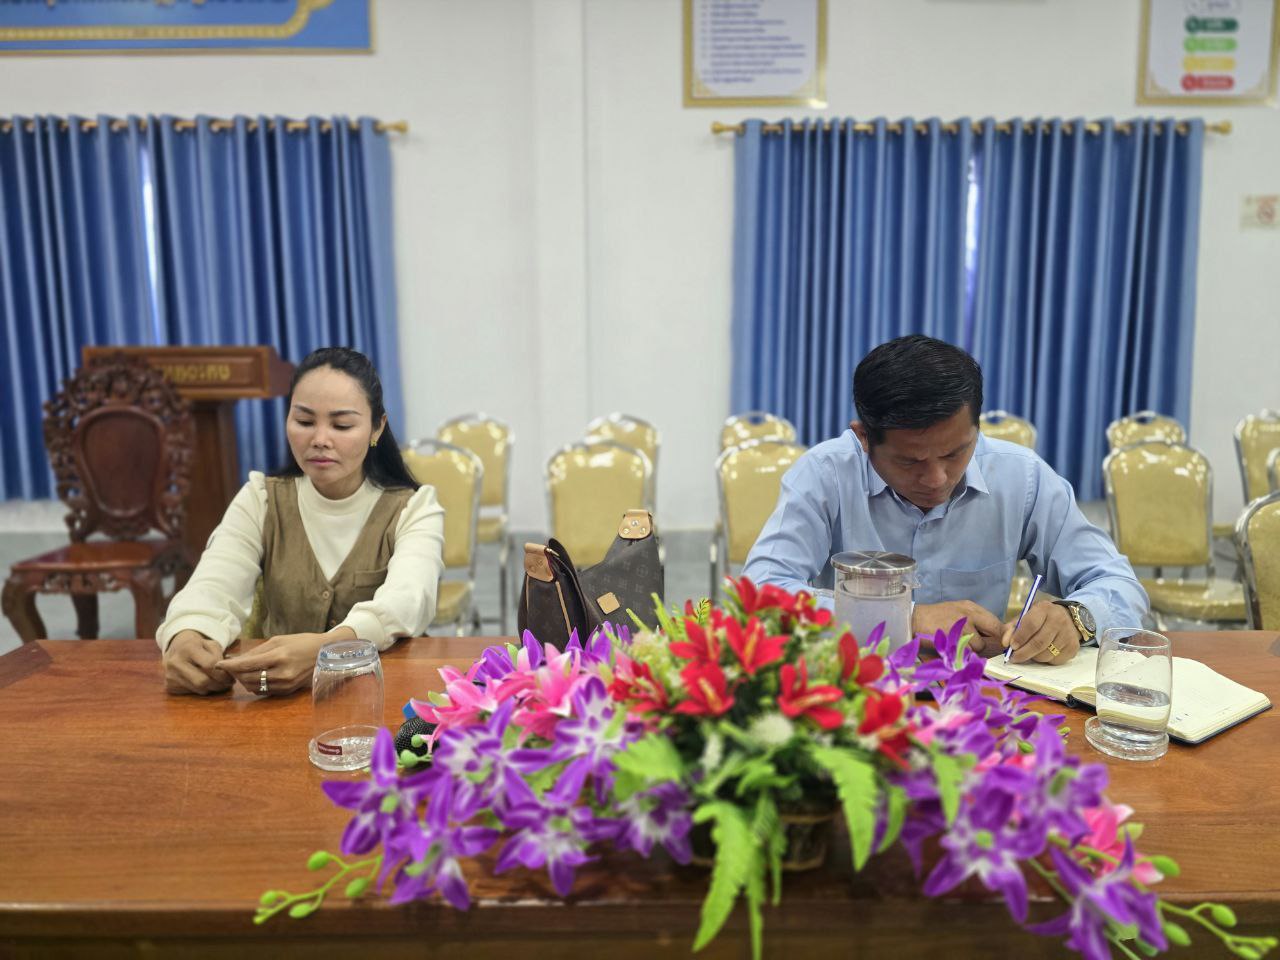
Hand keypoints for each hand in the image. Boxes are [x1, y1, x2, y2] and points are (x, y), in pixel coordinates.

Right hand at [164, 630, 233, 694]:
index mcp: (188, 648)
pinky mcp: (169, 685)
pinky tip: (206, 684)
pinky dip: (202, 690)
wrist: (176, 648)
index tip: (231, 677)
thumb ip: (220, 656)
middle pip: (203, 681)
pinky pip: (191, 692)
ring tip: (219, 683)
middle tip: (227, 684)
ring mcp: (171, 675)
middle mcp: (176, 662)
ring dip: (212, 688)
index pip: (209, 665)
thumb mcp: (211, 644)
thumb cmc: (198, 646)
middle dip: (219, 684)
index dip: (223, 674)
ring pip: (198, 689)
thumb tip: (226, 673)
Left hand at [216, 627, 354, 696]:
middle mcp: (282, 673)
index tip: (218, 664)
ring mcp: (285, 684)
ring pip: (253, 686)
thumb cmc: (301, 642)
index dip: (229, 666)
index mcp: (279, 656)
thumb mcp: (278, 640)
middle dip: (234, 673)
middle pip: (247, 678)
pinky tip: (255, 676)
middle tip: (228, 667)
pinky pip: (264, 691)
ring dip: (243, 680)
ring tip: (240, 671)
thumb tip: (236, 660)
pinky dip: (255, 684)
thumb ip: (257, 651)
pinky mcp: (287, 691)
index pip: (247, 664)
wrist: (325, 653)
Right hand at [912, 601, 1004, 655]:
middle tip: (975, 643)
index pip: (996, 622)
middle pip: (992, 633)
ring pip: (979, 646)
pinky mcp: (954, 638)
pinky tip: (951, 646)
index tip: (1000, 641)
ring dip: (971, 648)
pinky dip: (961, 652)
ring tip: (956, 642)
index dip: (1001, 634)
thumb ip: (976, 620)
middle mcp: (970, 615)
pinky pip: (966, 651)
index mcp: (971, 607)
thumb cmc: (936, 617)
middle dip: (987, 640)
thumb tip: (996, 634)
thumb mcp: (958, 611)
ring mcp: (962, 627)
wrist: (914, 619)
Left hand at [1001, 601, 1079, 664]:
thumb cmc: (1041, 618)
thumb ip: (1012, 628)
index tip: (1011, 646)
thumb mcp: (1025, 616)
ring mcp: (1068, 634)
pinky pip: (1055, 660)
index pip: (1030, 625)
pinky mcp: (1074, 647)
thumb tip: (1005, 643)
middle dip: (1023, 653)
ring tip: (1028, 653)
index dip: (1019, 637)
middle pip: (1038, 643)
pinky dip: (1045, 661)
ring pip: (1046, 654)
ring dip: (1033, 657)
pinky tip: (1041, 653)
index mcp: (1044, 609)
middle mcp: (1059, 620)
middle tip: (1014, 658)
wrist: (1067, 619)